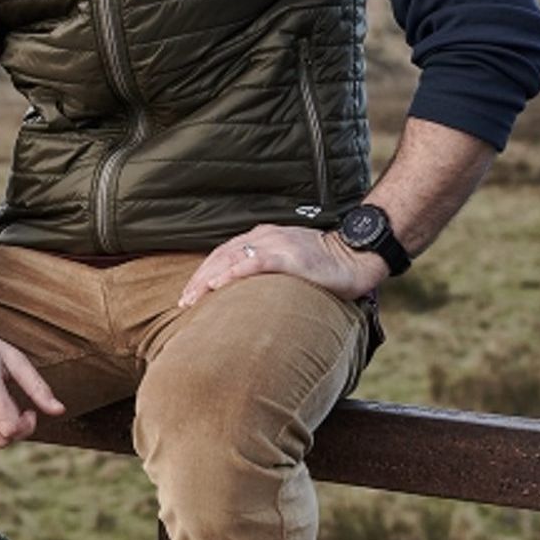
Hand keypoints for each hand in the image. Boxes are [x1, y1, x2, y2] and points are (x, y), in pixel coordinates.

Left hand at [178, 222, 387, 307]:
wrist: (355, 256)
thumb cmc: (324, 265)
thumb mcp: (288, 263)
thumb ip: (267, 270)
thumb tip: (248, 294)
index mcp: (262, 238)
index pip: (224, 254)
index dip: (204, 273)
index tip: (189, 294)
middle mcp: (265, 237)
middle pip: (222, 255)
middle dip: (199, 279)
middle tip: (183, 302)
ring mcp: (277, 244)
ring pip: (232, 258)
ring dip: (208, 278)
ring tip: (192, 298)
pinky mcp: (289, 255)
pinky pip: (255, 262)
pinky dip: (233, 272)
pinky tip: (218, 285)